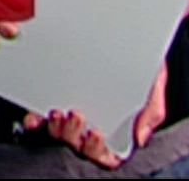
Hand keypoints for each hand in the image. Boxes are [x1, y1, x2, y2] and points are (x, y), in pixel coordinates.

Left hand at [20, 63, 165, 169]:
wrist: (130, 34)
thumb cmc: (143, 66)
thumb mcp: (153, 86)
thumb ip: (150, 112)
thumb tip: (139, 138)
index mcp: (116, 130)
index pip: (105, 155)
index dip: (97, 151)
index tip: (97, 133)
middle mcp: (91, 125)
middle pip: (77, 146)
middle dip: (72, 136)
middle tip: (76, 114)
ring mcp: (71, 113)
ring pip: (58, 135)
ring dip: (55, 129)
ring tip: (58, 112)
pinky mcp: (54, 97)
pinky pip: (39, 119)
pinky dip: (35, 122)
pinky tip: (35, 116)